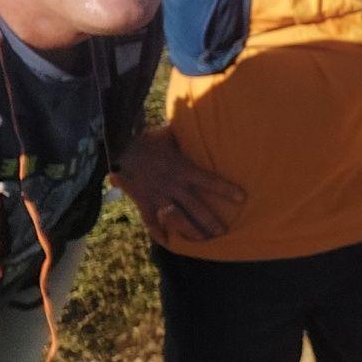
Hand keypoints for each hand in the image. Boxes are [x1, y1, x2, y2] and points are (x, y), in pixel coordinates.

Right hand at [112, 126, 245, 245]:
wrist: (119, 149)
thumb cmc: (148, 140)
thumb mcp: (170, 134)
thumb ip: (186, 134)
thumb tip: (200, 118)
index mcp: (183, 169)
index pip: (210, 181)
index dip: (226, 190)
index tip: (242, 198)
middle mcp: (173, 185)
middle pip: (196, 207)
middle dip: (210, 222)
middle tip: (223, 233)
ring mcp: (158, 196)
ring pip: (178, 218)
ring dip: (191, 231)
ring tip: (203, 241)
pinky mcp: (143, 202)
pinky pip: (151, 222)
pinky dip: (159, 233)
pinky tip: (168, 242)